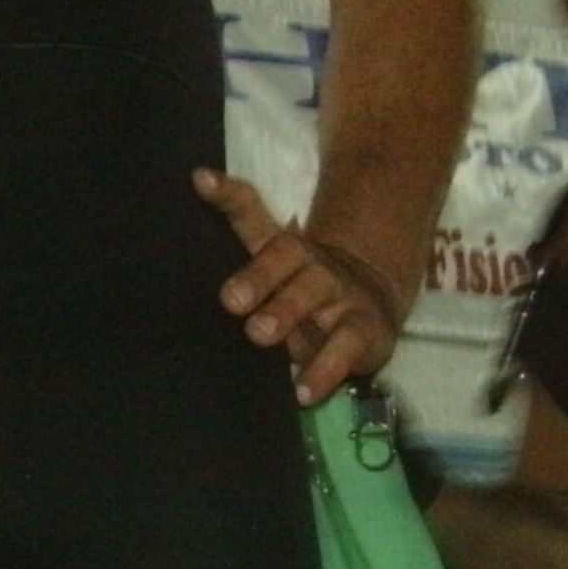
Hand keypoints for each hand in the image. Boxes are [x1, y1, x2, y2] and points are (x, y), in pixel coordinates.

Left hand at [195, 167, 402, 403]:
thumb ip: (237, 223)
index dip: (229, 196)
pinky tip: (301, 391)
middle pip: (288, 260)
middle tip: (230, 299)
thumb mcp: (269, 262)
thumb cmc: (298, 286)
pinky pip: (343, 350)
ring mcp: (340, 297)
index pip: (255, 217)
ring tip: (260, 335)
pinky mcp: (363, 332)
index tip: (202, 181)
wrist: (369, 304)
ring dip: (287, 315)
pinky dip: (323, 371)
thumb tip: (198, 177)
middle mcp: (312, 265)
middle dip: (258, 277)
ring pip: (314, 299)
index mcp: (284, 248)